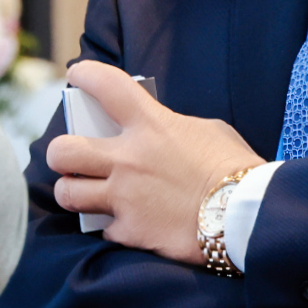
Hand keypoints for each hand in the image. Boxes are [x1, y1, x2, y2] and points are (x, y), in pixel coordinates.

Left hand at [45, 61, 262, 266]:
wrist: (247, 216)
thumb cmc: (235, 168)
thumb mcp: (206, 131)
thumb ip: (172, 128)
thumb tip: (156, 133)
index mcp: (150, 125)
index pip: (104, 85)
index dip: (85, 75)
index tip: (78, 75)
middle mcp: (128, 159)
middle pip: (63, 150)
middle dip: (60, 153)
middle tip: (71, 158)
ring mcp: (126, 197)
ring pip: (68, 194)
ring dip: (73, 192)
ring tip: (84, 193)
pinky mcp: (132, 231)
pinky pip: (104, 229)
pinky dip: (113, 226)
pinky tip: (126, 223)